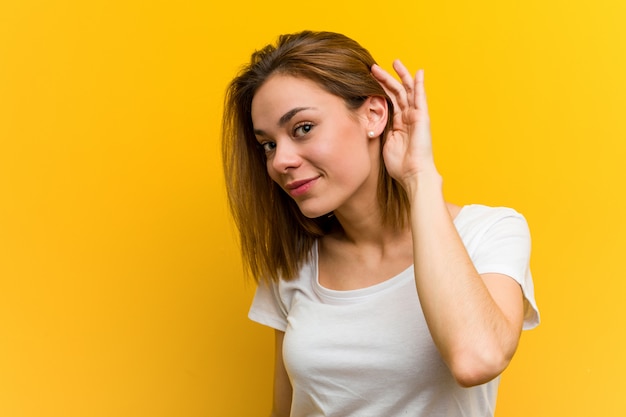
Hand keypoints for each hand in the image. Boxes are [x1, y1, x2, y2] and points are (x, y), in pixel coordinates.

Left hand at [371, 60, 438, 189]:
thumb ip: (380, 130)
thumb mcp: (384, 143)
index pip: (389, 101)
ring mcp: (416, 116)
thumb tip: (369, 121)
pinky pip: (420, 97)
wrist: (413, 174)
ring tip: (394, 62)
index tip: (369, 79)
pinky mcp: (422, 117)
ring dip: (400, 76)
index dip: (380, 89)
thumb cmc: (400, 165)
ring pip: (406, 91)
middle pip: (397, 93)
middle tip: (375, 67)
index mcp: (399, 124)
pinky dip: (419, 84)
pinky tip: (418, 72)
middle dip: (386, 79)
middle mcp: (408, 117)